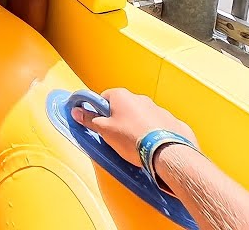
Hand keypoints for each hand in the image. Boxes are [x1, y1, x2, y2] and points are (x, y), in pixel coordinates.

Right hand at [70, 88, 195, 166]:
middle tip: (116, 136)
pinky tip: (153, 146)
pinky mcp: (172, 121)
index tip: (99, 122)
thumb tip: (76, 111)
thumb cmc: (132, 139)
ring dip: (137, 125)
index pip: (104, 97)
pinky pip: (159, 125)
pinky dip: (155, 132)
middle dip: (119, 119)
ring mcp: (158, 108)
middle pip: (124, 106)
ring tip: (136, 144)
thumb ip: (90, 119)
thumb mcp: (105, 131)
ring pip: (142, 115)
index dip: (99, 110)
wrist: (166, 153)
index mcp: (122, 96)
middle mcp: (140, 98)